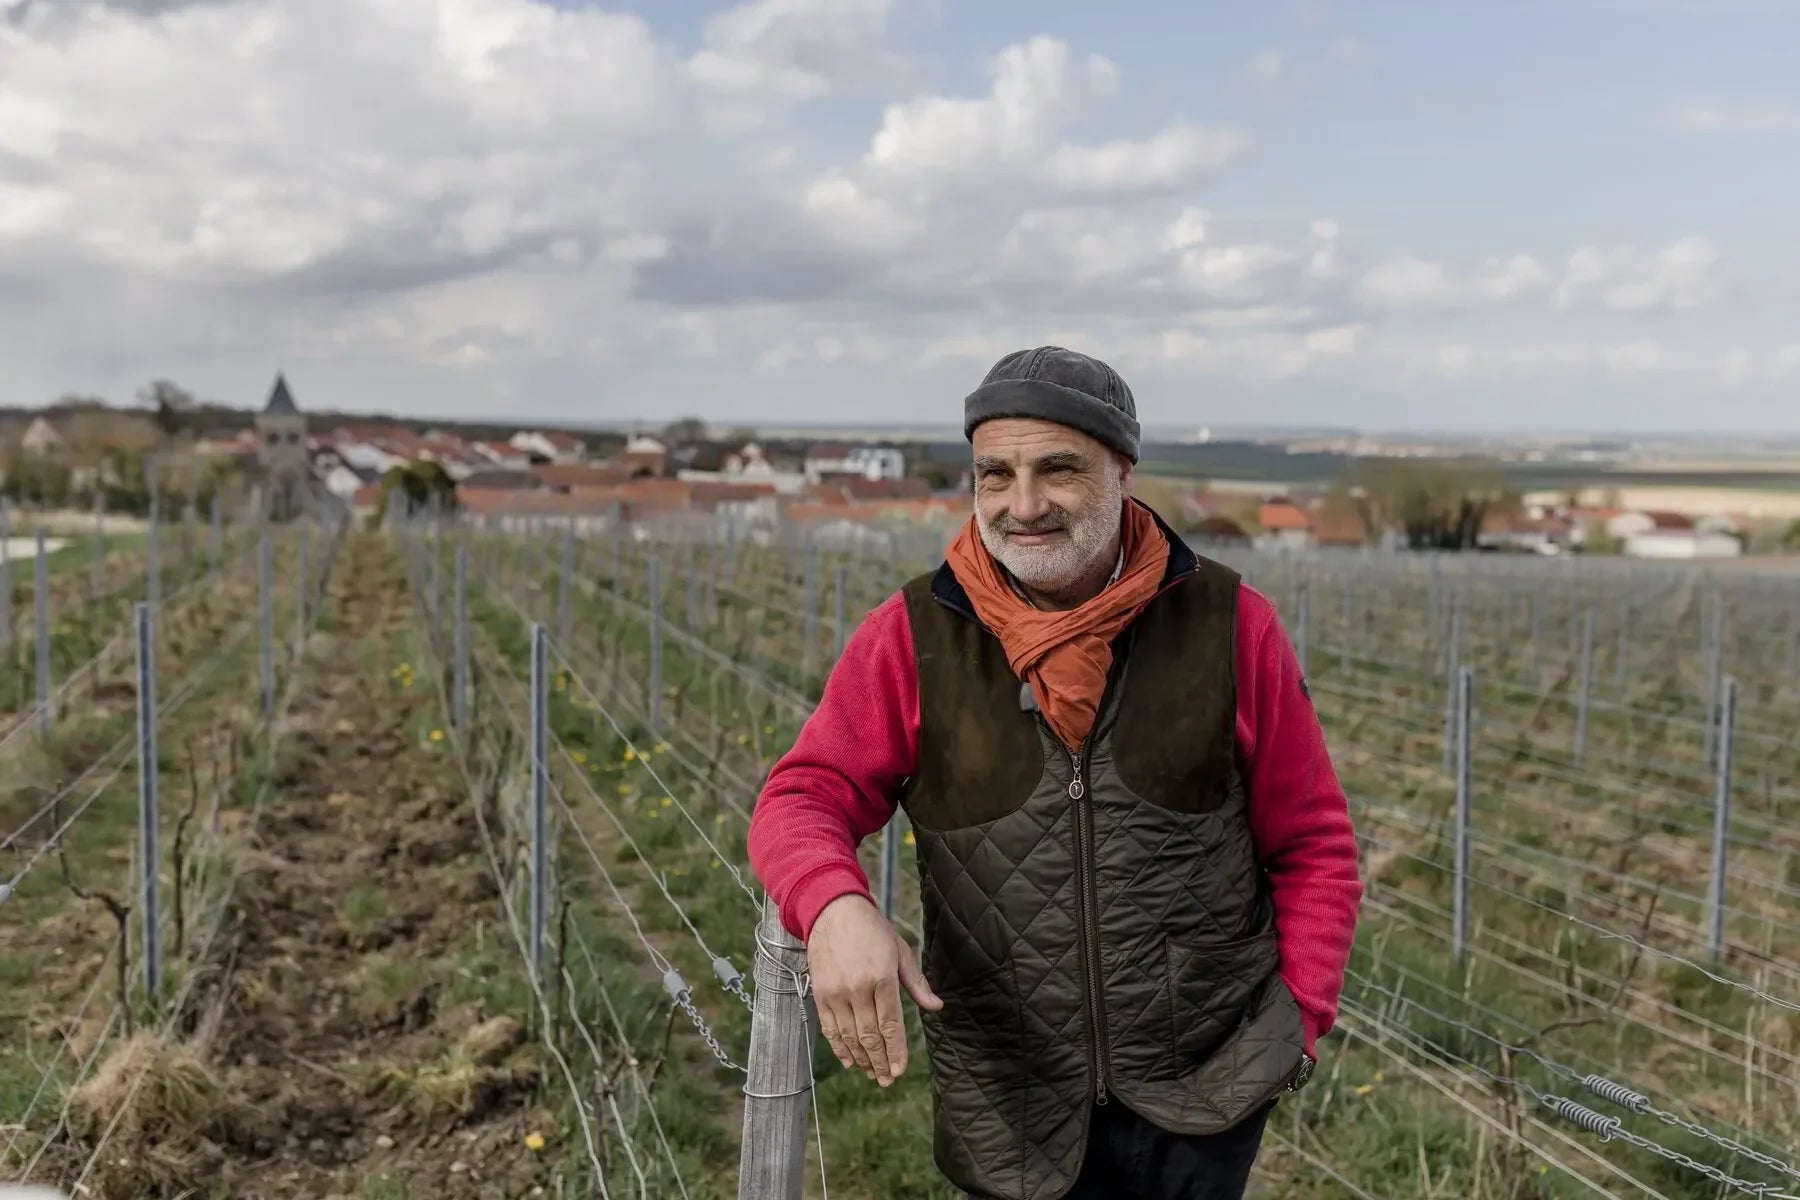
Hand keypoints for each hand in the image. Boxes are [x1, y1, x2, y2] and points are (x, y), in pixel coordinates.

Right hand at [805, 893, 942, 1085]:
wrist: (833, 911)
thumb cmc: (872, 930)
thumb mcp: (900, 951)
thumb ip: (917, 983)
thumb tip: (936, 1007)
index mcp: (882, 978)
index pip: (890, 1025)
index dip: (896, 1051)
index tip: (900, 1070)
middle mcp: (857, 989)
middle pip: (870, 1036)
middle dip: (880, 1062)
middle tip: (887, 1079)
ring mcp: (836, 993)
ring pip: (849, 1036)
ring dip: (861, 1059)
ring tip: (872, 1073)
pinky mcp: (820, 994)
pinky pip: (829, 1028)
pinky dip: (839, 1048)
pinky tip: (849, 1060)